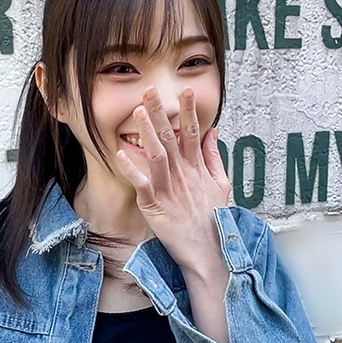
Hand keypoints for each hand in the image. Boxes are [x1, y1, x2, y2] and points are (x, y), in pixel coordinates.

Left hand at [115, 86, 231, 271]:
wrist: (209, 252)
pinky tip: (120, 154)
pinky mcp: (155, 206)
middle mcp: (183, 174)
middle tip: (150, 90)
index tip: (186, 90)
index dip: (190, 111)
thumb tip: (213, 131)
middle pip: (171, 137)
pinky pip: (141, 185)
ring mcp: (169, 189)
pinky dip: (131, 169)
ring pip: (157, 155)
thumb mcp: (221, 185)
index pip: (193, 133)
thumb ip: (213, 156)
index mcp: (197, 168)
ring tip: (138, 112)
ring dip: (147, 133)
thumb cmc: (213, 219)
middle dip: (161, 113)